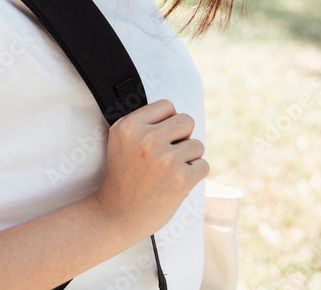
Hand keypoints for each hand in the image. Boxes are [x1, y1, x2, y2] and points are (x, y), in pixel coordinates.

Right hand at [89, 98, 207, 241]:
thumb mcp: (119, 140)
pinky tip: (176, 182)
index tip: (159, 138)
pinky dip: (194, 175)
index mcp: (130, 126)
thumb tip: (176, 114)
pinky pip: (203, 165)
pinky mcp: (181, 179)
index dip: (167, 122)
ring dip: (188, 158)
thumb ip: (143, 122)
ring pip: (197, 145)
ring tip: (169, 171)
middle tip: (166, 155)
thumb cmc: (122, 177)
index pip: (167, 106)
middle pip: (186, 121)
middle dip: (181, 137)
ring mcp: (166, 159)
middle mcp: (148, 139)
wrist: (117, 214)